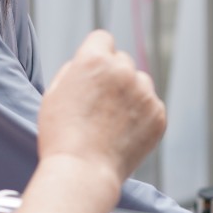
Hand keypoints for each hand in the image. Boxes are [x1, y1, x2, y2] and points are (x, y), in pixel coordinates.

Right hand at [38, 31, 165, 185]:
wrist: (82, 172)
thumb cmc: (62, 136)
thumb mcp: (53, 94)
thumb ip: (72, 70)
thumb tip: (87, 65)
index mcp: (94, 60)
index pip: (102, 39)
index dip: (96, 54)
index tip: (93, 71)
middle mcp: (123, 70)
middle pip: (122, 61)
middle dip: (113, 76)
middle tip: (99, 104)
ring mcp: (144, 93)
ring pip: (140, 83)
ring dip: (130, 95)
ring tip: (111, 122)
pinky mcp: (158, 114)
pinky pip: (151, 106)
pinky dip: (142, 117)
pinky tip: (123, 134)